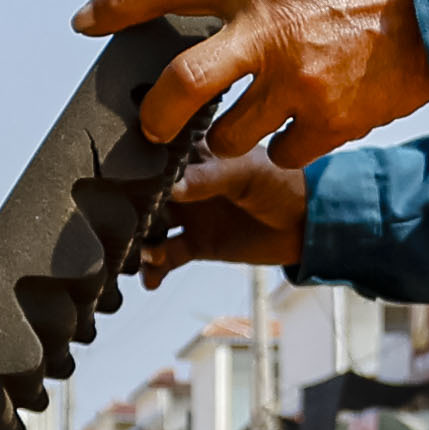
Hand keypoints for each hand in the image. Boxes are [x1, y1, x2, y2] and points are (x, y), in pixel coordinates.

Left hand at [74, 0, 428, 166]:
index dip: (115, 3)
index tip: (83, 22)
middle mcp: (269, 33)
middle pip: (183, 85)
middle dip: (157, 115)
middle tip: (155, 125)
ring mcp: (299, 83)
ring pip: (229, 132)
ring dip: (223, 135)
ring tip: (235, 126)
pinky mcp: (330, 122)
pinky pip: (281, 151)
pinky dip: (278, 147)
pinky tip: (291, 132)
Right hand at [136, 148, 310, 270]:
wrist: (309, 224)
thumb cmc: (284, 182)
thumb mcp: (246, 171)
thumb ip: (208, 177)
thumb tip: (170, 187)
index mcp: (195, 152)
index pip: (155, 154)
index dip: (136, 164)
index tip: (119, 178)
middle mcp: (185, 182)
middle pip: (143, 193)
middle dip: (129, 208)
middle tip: (122, 222)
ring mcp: (189, 213)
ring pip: (148, 227)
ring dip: (138, 240)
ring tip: (140, 251)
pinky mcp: (196, 243)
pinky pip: (165, 258)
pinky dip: (154, 269)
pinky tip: (151, 277)